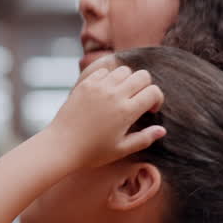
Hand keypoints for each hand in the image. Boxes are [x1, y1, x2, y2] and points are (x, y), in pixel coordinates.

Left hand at [47, 64, 164, 168]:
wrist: (61, 146)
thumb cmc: (92, 152)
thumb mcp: (121, 149)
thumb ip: (144, 139)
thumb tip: (162, 130)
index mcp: (126, 111)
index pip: (153, 92)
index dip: (156, 99)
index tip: (149, 110)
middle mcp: (114, 95)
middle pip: (142, 75)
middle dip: (145, 86)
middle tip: (137, 100)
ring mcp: (99, 87)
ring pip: (124, 70)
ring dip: (127, 80)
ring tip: (121, 95)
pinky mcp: (85, 84)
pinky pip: (104, 71)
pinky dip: (109, 77)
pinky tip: (105, 92)